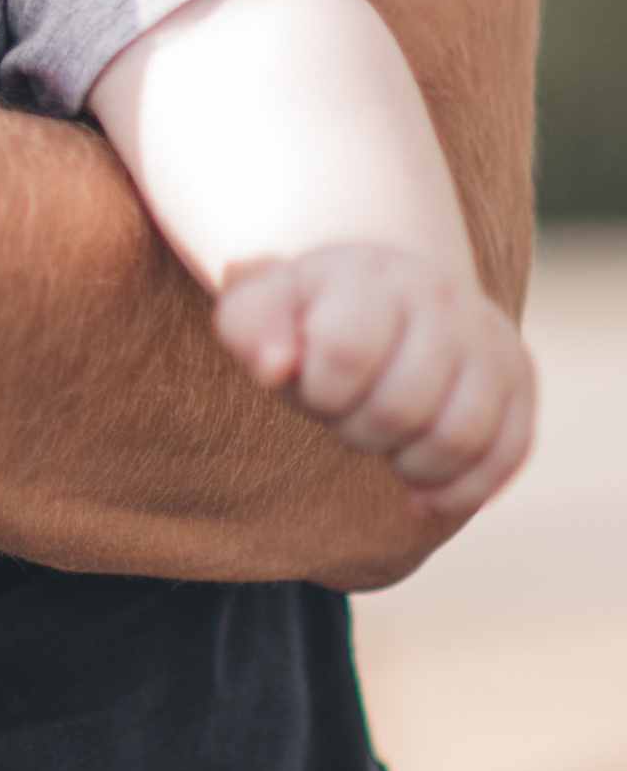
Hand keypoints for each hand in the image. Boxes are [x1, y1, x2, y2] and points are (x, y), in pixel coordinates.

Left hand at [214, 244, 534, 523]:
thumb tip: (275, 367)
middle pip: (400, 406)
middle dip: (357, 430)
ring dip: (407, 462)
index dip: (320, 391)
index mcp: (372, 276)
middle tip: (347, 412)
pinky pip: (506, 455)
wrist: (381, 300)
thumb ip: (250, 329)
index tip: (314, 384)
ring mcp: (489, 339)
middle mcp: (443, 298)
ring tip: (384, 441)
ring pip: (458, 437)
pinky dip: (459, 491)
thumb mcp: (261, 310)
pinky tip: (420, 494)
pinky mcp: (520, 381)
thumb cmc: (309, 319)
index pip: (346, 351)